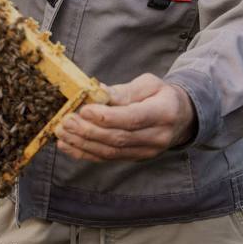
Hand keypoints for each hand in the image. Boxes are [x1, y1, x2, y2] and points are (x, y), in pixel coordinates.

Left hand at [54, 73, 196, 161]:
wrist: (180, 118)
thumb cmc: (161, 95)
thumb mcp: (149, 84)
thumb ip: (125, 91)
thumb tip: (97, 92)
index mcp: (163, 113)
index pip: (133, 118)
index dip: (107, 117)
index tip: (84, 110)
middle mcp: (157, 137)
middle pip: (119, 138)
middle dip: (89, 130)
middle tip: (66, 121)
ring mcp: (146, 152)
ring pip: (111, 151)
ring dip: (83, 143)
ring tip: (62, 133)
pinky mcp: (135, 158)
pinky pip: (108, 158)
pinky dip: (86, 153)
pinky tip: (68, 146)